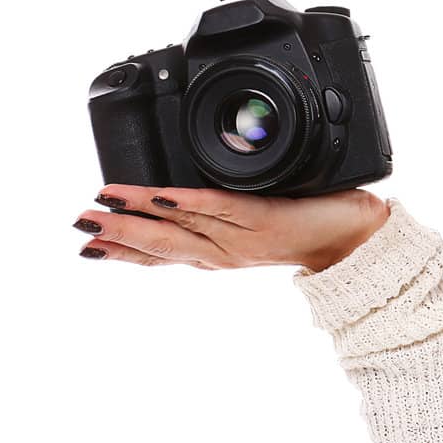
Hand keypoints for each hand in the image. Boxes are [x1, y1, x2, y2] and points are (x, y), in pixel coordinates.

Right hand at [72, 184, 390, 272]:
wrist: (363, 239)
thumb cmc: (318, 224)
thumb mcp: (263, 217)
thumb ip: (231, 209)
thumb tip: (200, 190)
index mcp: (225, 250)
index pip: (167, 252)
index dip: (127, 249)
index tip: (88, 244)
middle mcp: (229, 249)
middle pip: (163, 246)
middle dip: (118, 237)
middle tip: (78, 226)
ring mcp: (245, 236)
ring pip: (182, 229)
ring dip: (138, 220)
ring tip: (100, 211)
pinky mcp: (267, 218)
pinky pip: (220, 209)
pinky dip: (187, 203)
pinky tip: (160, 198)